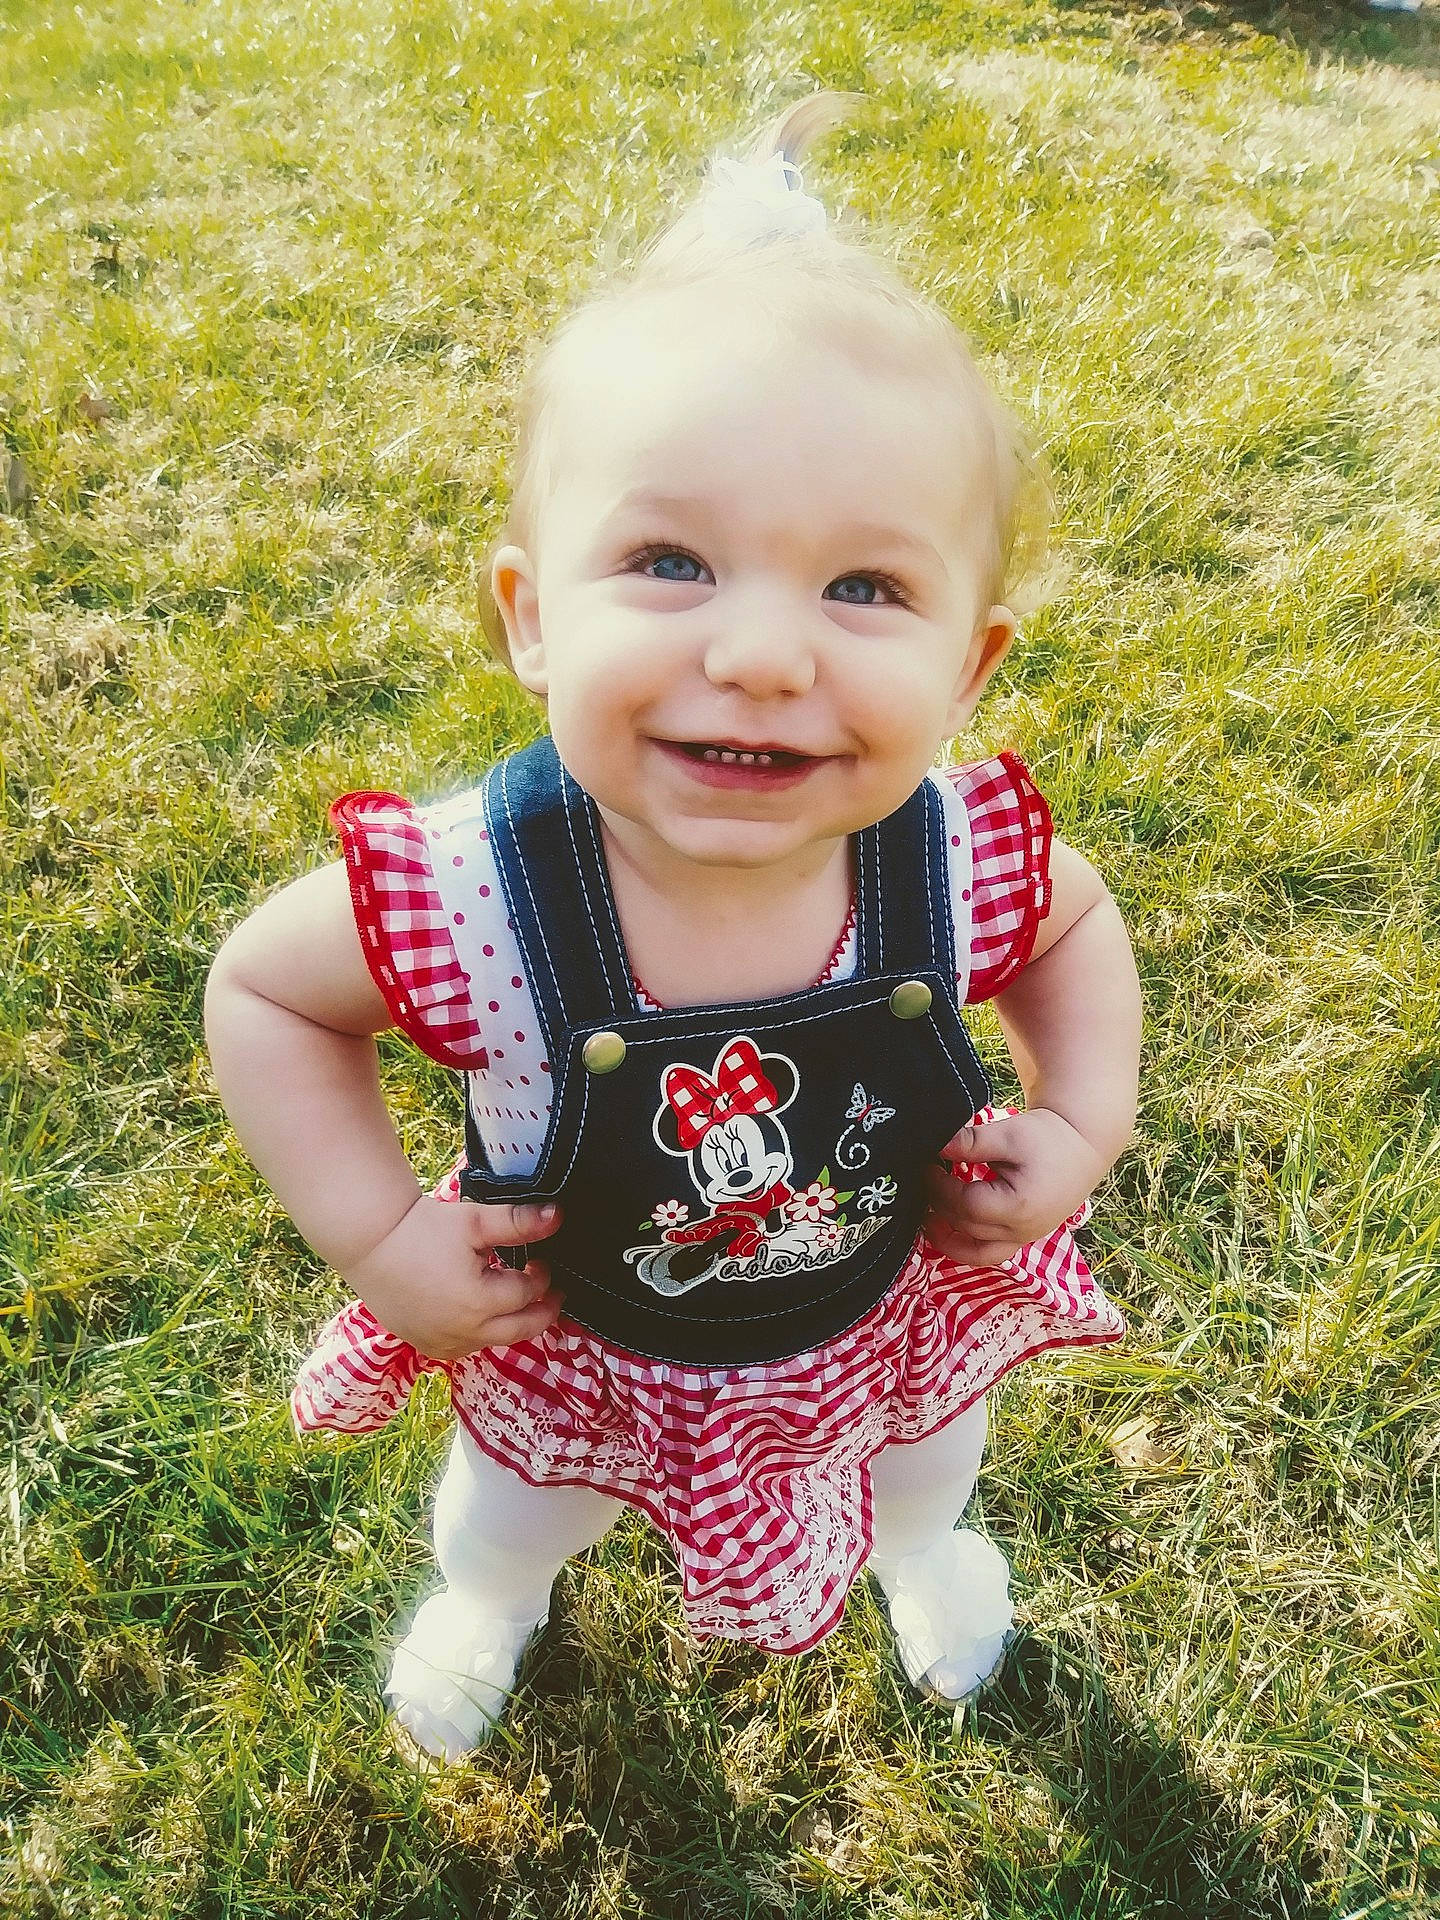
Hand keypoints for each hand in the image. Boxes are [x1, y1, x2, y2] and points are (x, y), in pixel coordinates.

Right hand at [344, 1194, 563, 1361]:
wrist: (371, 1241)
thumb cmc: (423, 1228)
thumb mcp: (475, 1220)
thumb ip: (518, 1222)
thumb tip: (556, 1216)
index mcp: (479, 1304)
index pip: (528, 1296)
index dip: (541, 1278)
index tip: (540, 1261)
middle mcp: (463, 1333)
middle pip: (519, 1331)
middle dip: (542, 1312)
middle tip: (554, 1295)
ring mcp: (442, 1343)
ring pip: (493, 1342)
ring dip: (510, 1324)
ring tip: (517, 1300)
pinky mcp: (425, 1344)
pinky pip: (465, 1347)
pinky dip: (482, 1334)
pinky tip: (483, 1314)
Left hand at [922, 1108, 1106, 1267]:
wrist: (1083, 1147)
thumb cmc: (1048, 1137)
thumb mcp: (1009, 1133)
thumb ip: (971, 1142)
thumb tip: (935, 1144)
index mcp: (1020, 1206)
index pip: (965, 1204)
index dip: (939, 1186)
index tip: (927, 1165)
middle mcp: (1023, 1231)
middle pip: (966, 1227)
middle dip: (939, 1204)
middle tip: (923, 1179)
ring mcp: (1025, 1239)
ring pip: (976, 1252)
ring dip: (947, 1238)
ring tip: (927, 1215)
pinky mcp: (1024, 1238)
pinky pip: (990, 1253)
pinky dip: (966, 1246)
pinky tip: (948, 1227)